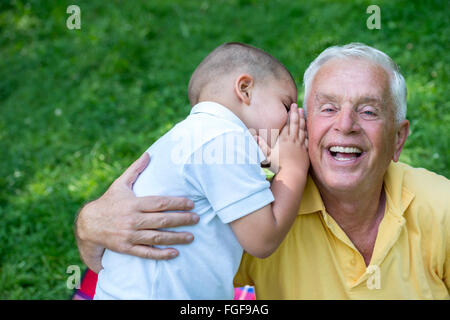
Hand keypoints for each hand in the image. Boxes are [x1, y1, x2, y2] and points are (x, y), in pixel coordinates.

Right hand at [75, 153, 199, 271]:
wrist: (88, 224)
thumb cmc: (109, 202)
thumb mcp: (120, 184)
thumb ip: (135, 170)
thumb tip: (149, 154)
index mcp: (133, 203)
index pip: (159, 203)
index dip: (177, 203)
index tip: (191, 203)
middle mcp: (132, 219)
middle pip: (162, 220)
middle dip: (182, 220)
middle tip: (197, 218)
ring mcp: (129, 235)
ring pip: (157, 237)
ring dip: (176, 237)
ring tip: (191, 237)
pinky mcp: (126, 248)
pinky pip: (146, 253)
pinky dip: (161, 254)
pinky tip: (175, 253)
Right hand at [256, 103, 308, 173]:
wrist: (291, 175)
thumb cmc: (278, 166)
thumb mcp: (267, 155)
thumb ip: (261, 145)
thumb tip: (254, 136)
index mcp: (283, 139)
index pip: (287, 123)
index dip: (289, 114)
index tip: (291, 107)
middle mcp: (293, 140)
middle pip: (296, 123)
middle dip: (296, 113)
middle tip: (297, 106)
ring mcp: (300, 145)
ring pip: (302, 129)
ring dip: (303, 120)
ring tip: (303, 113)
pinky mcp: (305, 151)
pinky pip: (307, 139)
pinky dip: (307, 132)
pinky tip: (307, 129)